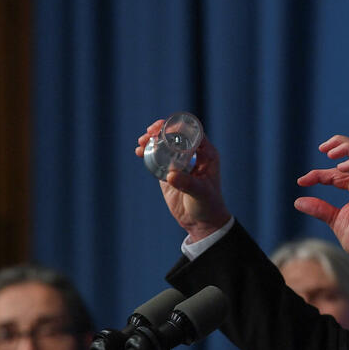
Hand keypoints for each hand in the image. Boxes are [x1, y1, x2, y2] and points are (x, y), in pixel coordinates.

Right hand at [136, 119, 230, 240]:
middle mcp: (194, 155)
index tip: (164, 127)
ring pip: (165, 144)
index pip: (193, 132)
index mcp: (207, 154)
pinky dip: (148, 152)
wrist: (202, 223)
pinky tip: (140, 152)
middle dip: (161, 130)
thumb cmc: (208, 206)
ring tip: (141, 142)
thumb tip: (170, 175)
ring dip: (153, 140)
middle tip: (149, 133)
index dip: (178, 126)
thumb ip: (188, 184)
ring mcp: (180, 163)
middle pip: (176, 135)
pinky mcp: (169, 172)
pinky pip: (158, 158)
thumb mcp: (200, 193)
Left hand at [295, 135, 348, 266]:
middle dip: (340, 144)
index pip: (338, 172)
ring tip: (329, 152)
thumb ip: (319, 209)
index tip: (302, 181)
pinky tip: (339, 165)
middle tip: (322, 148)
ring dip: (347, 148)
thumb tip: (298, 201)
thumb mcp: (335, 220)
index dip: (319, 174)